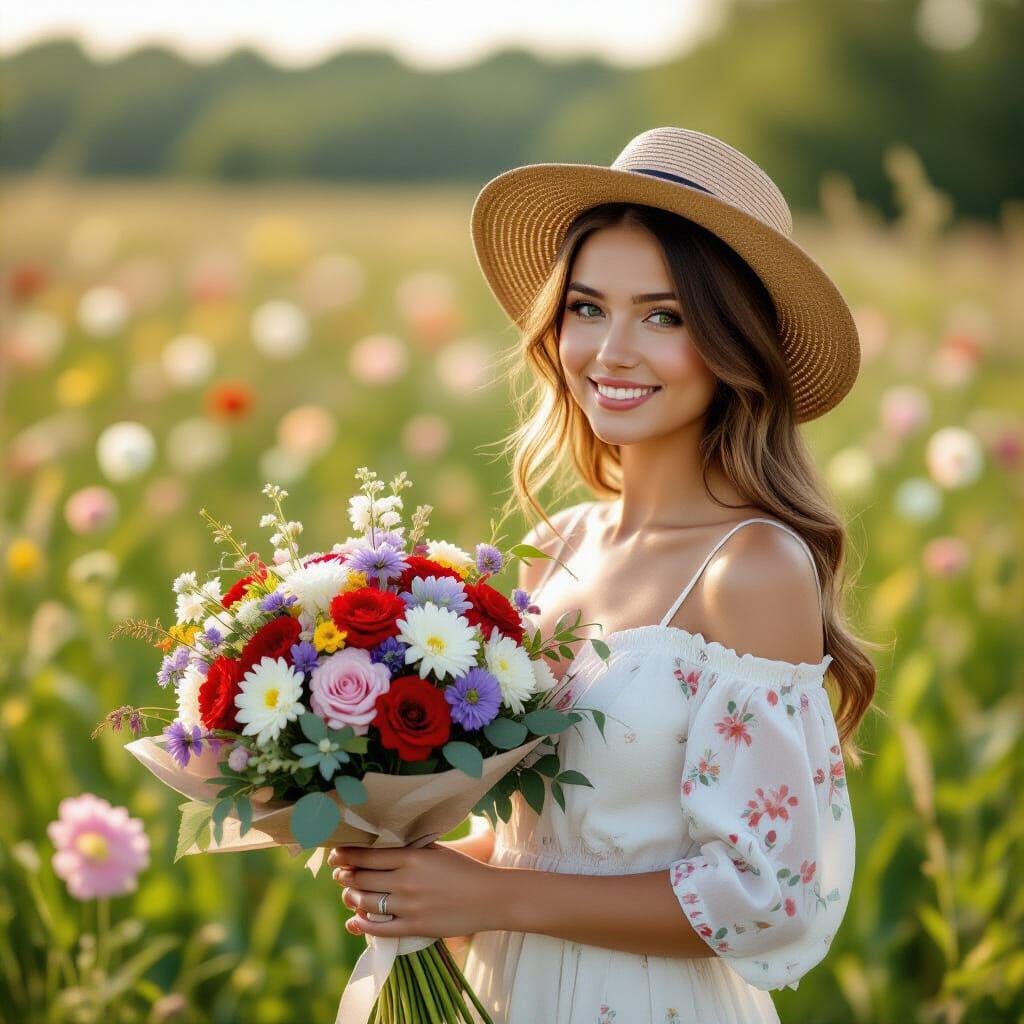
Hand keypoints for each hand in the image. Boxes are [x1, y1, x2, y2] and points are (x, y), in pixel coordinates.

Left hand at [328, 842, 504, 939]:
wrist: (490, 897)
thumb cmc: (464, 869)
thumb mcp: (436, 850)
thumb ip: (410, 847)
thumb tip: (382, 843)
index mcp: (412, 858)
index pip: (367, 855)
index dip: (346, 855)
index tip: (336, 854)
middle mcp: (406, 881)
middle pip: (362, 878)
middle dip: (345, 875)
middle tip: (338, 872)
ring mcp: (409, 906)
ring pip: (366, 902)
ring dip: (351, 897)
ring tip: (348, 892)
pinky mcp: (415, 927)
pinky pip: (379, 929)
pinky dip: (362, 924)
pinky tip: (354, 919)